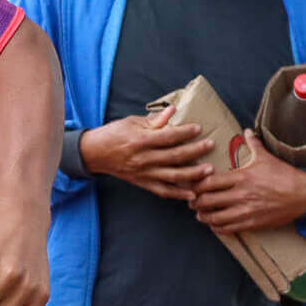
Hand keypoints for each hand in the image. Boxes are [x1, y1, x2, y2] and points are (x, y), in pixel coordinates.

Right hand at [78, 107, 212, 199]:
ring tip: (209, 170)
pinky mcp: (143, 183)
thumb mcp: (131, 122)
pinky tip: (192, 195)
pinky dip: (178, 194)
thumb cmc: (113, 134)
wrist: (95, 154)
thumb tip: (173, 111)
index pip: (168, 136)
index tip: (199, 128)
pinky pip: (163, 191)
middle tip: (211, 145)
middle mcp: (143, 159)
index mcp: (140, 140)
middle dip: (195, 151)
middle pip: (174, 156)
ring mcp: (144, 173)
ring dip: (192, 174)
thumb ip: (154, 120)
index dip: (185, 132)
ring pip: (172, 175)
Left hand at [188, 131, 305, 234]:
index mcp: (241, 177)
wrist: (304, 196)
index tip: (192, 184)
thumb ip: (253, 144)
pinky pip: (227, 229)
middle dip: (195, 201)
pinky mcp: (251, 223)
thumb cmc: (284, 175)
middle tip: (192, 200)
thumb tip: (247, 131)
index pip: (208, 182)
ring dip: (203, 216)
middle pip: (206, 201)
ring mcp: (245, 211)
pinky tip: (214, 223)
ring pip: (214, 217)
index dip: (196, 184)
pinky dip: (217, 227)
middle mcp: (240, 195)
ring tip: (200, 213)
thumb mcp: (267, 158)